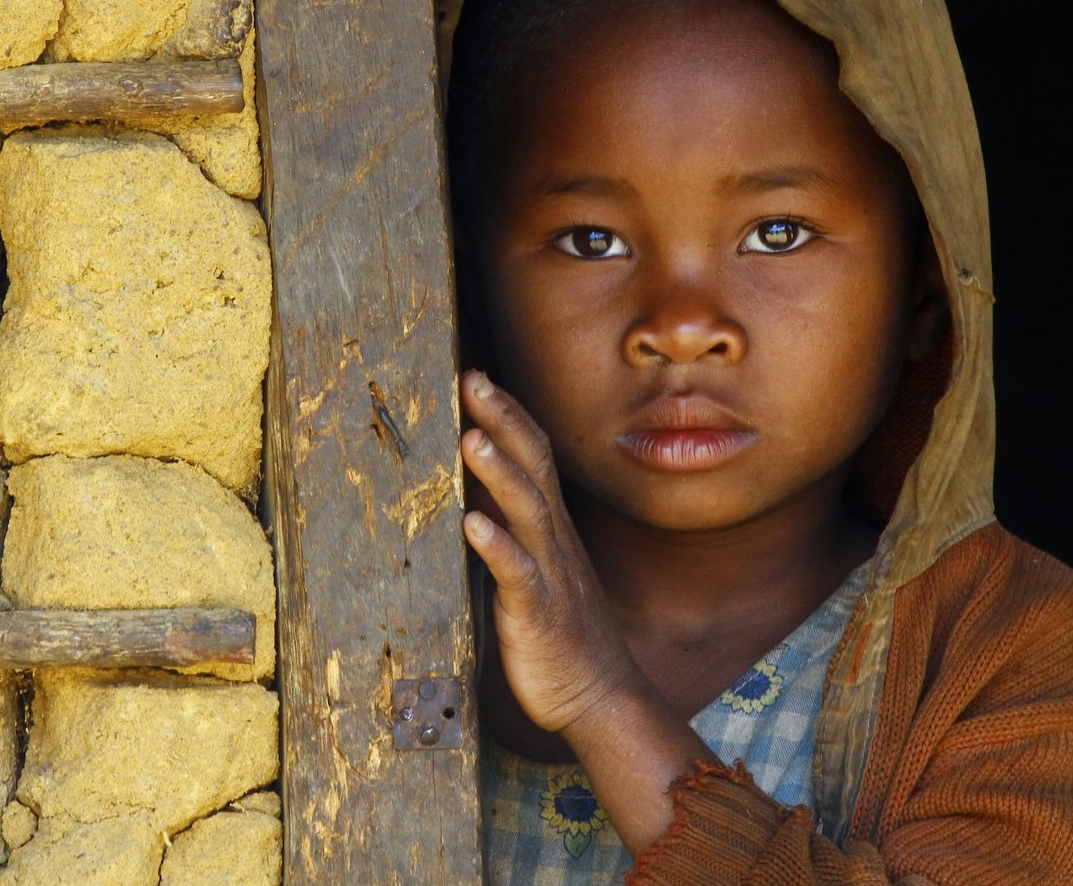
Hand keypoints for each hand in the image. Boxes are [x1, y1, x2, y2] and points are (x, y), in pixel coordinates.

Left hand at [460, 369, 637, 734]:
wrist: (601, 697)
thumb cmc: (561, 632)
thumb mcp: (535, 567)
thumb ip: (511, 527)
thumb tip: (474, 490)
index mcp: (551, 528)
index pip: (534, 456)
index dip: (508, 414)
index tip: (477, 376)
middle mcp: (554, 541)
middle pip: (533, 467)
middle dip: (503, 420)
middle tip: (473, 380)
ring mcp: (550, 575)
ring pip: (527, 512)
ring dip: (499, 472)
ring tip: (471, 438)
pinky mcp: (539, 614)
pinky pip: (518, 575)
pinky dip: (497, 547)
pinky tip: (473, 525)